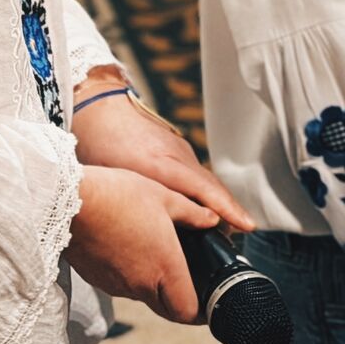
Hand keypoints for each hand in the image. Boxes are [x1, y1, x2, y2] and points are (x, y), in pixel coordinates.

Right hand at [68, 165, 213, 324]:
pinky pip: (122, 286)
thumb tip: (212, 220)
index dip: (200, 311)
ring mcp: (117, 285)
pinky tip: (130, 249)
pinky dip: (131, 275)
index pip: (187, 311)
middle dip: (179, 300)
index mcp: (164, 267)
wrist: (73, 202)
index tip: (207, 299)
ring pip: (143, 296)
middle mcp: (141, 284)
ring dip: (153, 284)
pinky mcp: (98, 280)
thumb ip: (193, 214)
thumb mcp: (166, 197)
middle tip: (187, 278)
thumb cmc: (120, 196)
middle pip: (167, 309)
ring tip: (156, 253)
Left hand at [72, 77, 252, 231]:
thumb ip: (136, 204)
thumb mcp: (112, 181)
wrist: (99, 108)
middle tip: (244, 231)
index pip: (203, 190)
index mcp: (162, 165)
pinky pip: (198, 173)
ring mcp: (180, 150)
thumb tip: (149, 236)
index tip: (245, 225)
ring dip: (220, 200)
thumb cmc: (98, 147)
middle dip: (231, 209)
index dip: (226, 209)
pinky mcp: (176, 149)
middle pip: (213, 186)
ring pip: (206, 180)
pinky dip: (207, 191)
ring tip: (230, 226)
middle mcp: (178, 156)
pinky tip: (205, 207)